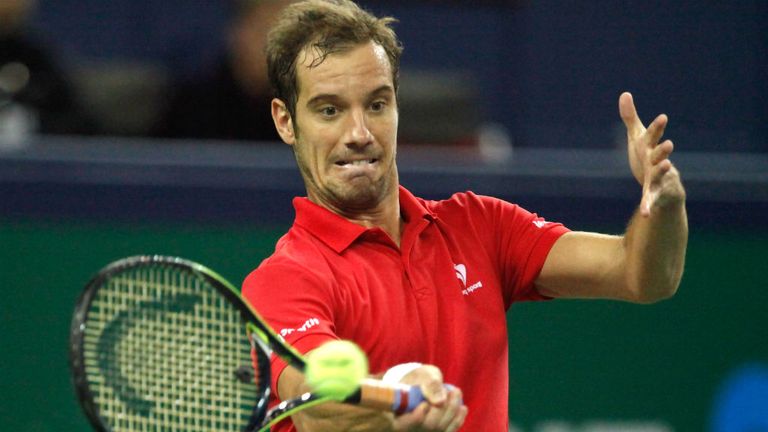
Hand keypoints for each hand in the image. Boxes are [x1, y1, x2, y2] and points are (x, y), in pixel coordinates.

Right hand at [391, 365, 466, 431]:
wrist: (421, 385)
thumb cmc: (418, 379)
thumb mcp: (421, 375)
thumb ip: (429, 384)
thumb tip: (440, 402)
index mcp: (396, 415)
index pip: (402, 426)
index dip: (415, 418)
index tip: (425, 404)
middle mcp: (409, 429)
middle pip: (427, 426)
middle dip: (441, 408)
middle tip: (449, 389)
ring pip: (440, 429)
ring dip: (452, 410)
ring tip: (455, 392)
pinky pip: (449, 431)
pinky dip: (458, 419)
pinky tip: (462, 407)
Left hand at [619, 92, 684, 215]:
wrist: (660, 184)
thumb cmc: (647, 157)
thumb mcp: (637, 137)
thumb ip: (630, 118)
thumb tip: (624, 94)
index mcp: (650, 147)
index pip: (653, 135)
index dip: (657, 127)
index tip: (663, 117)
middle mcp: (657, 161)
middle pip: (660, 155)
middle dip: (663, 150)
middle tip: (669, 144)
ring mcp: (657, 178)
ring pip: (660, 175)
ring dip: (662, 170)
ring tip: (667, 166)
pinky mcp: (653, 193)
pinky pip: (649, 200)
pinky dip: (647, 206)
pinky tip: (645, 214)